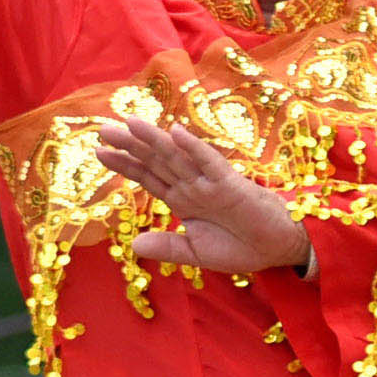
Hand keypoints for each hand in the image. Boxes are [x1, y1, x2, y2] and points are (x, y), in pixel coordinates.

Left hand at [95, 119, 312, 274]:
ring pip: (177, 156)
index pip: (148, 177)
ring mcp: (210, 182)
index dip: (124, 164)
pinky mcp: (230, 184)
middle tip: (103, 127)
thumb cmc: (240, 247)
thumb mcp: (196, 253)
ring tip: (130, 123)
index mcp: (182, 200)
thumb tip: (134, 244)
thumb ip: (167, 247)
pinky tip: (176, 133)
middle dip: (130, 145)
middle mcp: (192, 185)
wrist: (277, 250)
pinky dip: (194, 148)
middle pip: (156, 161)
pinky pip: (209, 163)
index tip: (99, 151)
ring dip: (154, 139)